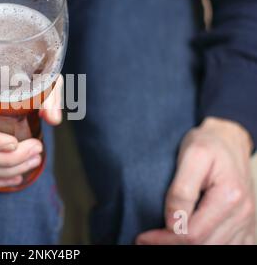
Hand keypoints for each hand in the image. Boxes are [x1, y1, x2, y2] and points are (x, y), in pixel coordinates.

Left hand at [137, 117, 254, 244]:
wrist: (229, 139)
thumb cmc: (208, 144)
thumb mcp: (191, 156)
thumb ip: (181, 190)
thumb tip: (173, 222)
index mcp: (229, 197)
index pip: (193, 233)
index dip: (164, 239)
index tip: (143, 237)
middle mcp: (242, 214)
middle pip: (204, 246)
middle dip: (171, 245)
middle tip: (147, 240)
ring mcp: (246, 223)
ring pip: (216, 250)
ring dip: (186, 249)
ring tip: (162, 240)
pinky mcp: (246, 226)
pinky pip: (231, 248)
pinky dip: (207, 247)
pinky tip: (185, 242)